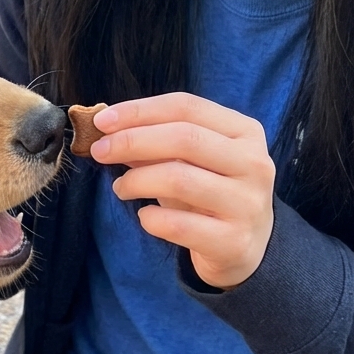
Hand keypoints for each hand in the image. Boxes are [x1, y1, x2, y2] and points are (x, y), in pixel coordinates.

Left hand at [90, 93, 274, 289]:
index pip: (186, 107)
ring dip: (137, 180)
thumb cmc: (209, 192)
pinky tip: (144, 216)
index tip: (102, 121)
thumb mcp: (190, 160)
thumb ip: (156, 141)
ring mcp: (247, 204)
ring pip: (180, 180)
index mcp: (244, 132)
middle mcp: (253, 163)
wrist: (246, 247)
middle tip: (100, 151)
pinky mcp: (234, 242)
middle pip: (185, 138)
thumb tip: (107, 129)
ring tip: (121, 188)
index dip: (140, 110)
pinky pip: (178, 225)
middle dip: (132, 141)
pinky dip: (150, 218)